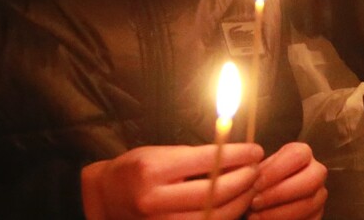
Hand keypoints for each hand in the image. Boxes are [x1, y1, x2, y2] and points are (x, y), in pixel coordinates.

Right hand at [80, 143, 261, 219]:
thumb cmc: (137, 170)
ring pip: (215, 215)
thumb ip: (196, 157)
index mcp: (153, 171)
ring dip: (241, 200)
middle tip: (257, 170)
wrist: (106, 198)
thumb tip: (239, 155)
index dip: (238, 155)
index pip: (209, 160)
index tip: (255, 151)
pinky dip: (225, 216)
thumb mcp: (161, 154)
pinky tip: (235, 205)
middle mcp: (154, 200)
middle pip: (215, 192)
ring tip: (251, 187)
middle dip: (244, 179)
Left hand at [249, 142, 327, 219]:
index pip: (297, 156)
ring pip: (309, 204)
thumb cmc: (256, 182)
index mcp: (302, 154)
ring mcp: (319, 195)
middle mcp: (316, 172)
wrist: (261, 201)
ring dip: (279, 212)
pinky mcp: (317, 215)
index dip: (276, 170)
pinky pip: (309, 219)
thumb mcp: (256, 172)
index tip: (255, 184)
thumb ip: (256, 171)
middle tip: (255, 203)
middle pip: (311, 179)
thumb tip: (250, 176)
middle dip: (280, 193)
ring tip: (254, 216)